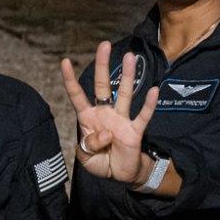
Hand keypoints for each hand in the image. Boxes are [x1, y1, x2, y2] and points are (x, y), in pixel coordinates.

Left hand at [59, 41, 158, 185]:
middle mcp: (104, 113)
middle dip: (103, 65)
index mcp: (88, 118)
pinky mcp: (135, 131)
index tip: (65, 61)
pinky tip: (153, 90)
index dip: (70, 80)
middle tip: (104, 44)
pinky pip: (143, 115)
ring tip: (130, 57)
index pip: (77, 95)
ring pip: (125, 94)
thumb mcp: (86, 158)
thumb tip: (105, 133)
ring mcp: (121, 120)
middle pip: (102, 86)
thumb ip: (89, 145)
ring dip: (128, 76)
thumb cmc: (100, 161)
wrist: (120, 174)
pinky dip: (148, 104)